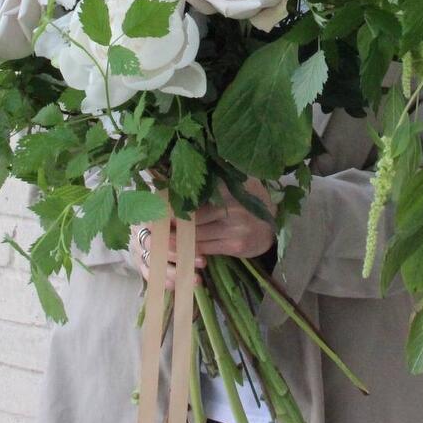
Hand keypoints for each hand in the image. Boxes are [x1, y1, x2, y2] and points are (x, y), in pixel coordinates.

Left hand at [131, 179, 274, 289]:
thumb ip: (211, 180)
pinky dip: (189, 249)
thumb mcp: (233, 183)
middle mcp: (232, 205)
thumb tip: (172, 172)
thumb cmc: (246, 200)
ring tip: (157, 237)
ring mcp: (234, 227)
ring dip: (175, 238)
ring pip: (195, 234)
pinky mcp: (234, 245)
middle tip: (149, 223)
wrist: (273, 224)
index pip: (195, 193)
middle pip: (192, 216)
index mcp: (228, 185)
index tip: (152, 201)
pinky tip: (177, 248)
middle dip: (170, 221)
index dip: (172, 199)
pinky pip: (204, 249)